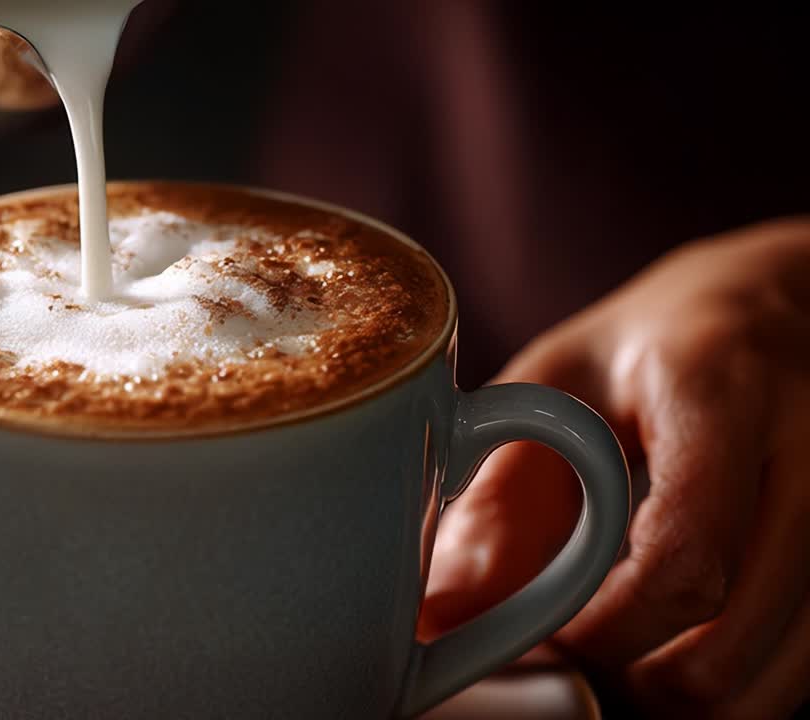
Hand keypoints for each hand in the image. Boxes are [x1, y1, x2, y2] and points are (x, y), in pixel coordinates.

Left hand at [419, 217, 809, 716]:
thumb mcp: (561, 383)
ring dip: (682, 696)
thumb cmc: (657, 343)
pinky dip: (734, 683)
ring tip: (624, 642)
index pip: (682, 558)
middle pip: (727, 646)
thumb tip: (447, 611)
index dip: (601, 628)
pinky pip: (804, 672)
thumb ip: (504, 490)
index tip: (544, 633)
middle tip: (572, 647)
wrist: (780, 304)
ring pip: (774, 683)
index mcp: (722, 389)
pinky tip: (683, 638)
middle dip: (630, 677)